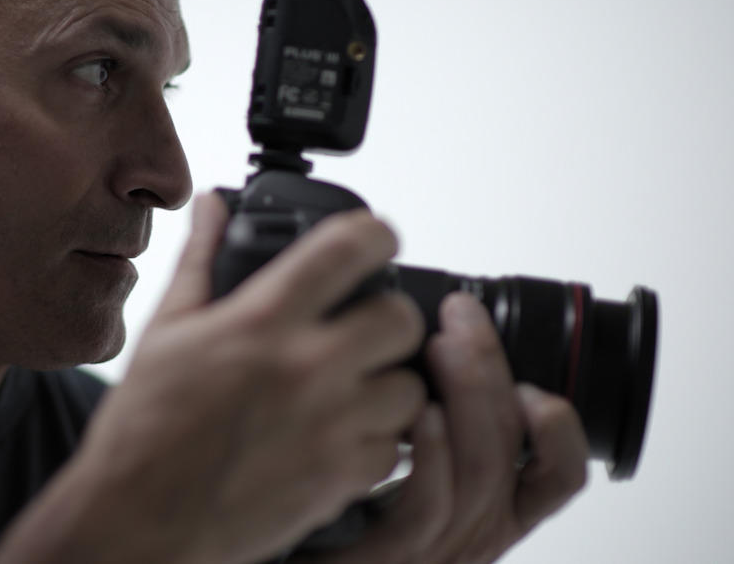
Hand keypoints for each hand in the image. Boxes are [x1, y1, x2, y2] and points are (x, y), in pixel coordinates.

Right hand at [0, 193, 426, 563]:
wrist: (139, 519)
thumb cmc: (144, 427)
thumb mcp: (165, 330)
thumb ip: (200, 260)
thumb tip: (213, 206)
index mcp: (260, 321)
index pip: (349, 248)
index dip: (374, 233)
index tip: (374, 241)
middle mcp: (305, 368)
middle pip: (401, 318)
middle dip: (387, 314)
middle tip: (363, 323)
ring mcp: (330, 427)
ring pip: (410, 386)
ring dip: (387, 381)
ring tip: (352, 385)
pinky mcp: (340, 479)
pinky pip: (393, 448)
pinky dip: (376, 439)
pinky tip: (339, 434)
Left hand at [310, 294, 589, 563]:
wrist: (297, 561)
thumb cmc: (336, 523)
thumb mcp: (399, 468)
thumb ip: (427, 419)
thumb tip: (437, 337)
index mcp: (484, 511)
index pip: (558, 476)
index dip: (561, 428)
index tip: (527, 375)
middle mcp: (470, 534)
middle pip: (512, 452)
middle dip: (492, 371)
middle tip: (461, 318)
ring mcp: (432, 550)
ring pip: (481, 473)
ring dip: (469, 397)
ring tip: (443, 347)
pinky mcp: (386, 559)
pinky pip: (426, 509)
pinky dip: (433, 454)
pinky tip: (419, 413)